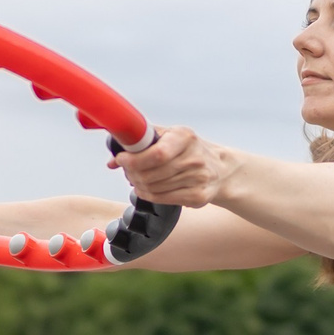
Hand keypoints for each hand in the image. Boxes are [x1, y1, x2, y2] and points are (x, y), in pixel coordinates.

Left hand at [111, 125, 225, 207]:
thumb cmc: (189, 150)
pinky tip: (145, 189)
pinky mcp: (197, 197)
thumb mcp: (170, 135)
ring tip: (136, 178)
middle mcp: (194, 158)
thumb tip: (113, 161)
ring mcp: (198, 179)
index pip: (157, 154)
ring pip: (154, 188)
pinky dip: (148, 195)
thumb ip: (141, 142)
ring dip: (138, 185)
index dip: (134, 160)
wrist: (220, 168)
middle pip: (152, 173)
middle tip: (127, 170)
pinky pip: (162, 199)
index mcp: (185, 138)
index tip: (121, 159)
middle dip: (132, 173)